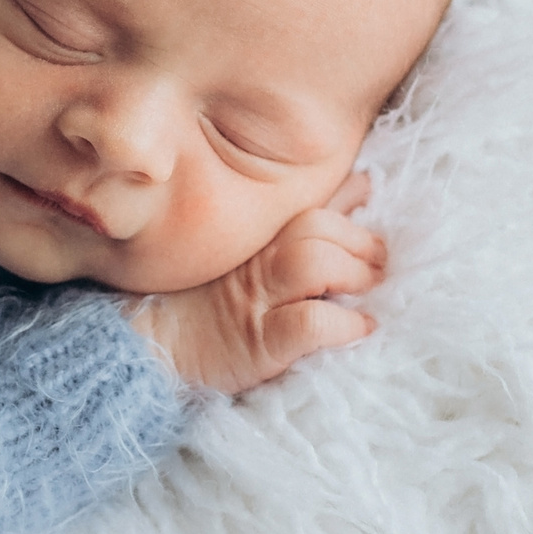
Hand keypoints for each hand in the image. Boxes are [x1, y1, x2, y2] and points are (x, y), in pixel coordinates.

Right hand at [130, 173, 386, 394]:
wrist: (153, 347)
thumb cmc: (202, 302)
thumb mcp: (245, 254)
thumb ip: (297, 224)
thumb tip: (360, 186)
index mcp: (255, 238)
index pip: (310, 202)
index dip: (349, 197)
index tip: (370, 200)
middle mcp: (257, 261)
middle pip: (318, 225)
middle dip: (360, 240)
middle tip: (380, 263)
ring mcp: (257, 300)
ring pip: (314, 261)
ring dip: (354, 272)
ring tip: (371, 288)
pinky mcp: (261, 342)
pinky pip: (309, 323)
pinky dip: (344, 324)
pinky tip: (359, 328)